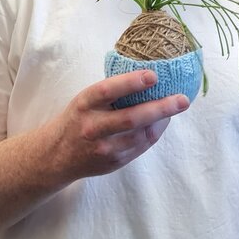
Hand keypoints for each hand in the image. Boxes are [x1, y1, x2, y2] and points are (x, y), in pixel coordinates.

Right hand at [43, 70, 189, 182]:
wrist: (56, 156)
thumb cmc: (79, 118)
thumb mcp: (87, 100)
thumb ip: (112, 92)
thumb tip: (152, 76)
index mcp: (85, 104)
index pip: (108, 90)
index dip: (131, 82)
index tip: (154, 75)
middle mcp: (93, 127)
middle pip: (131, 118)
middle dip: (161, 108)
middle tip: (182, 99)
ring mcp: (104, 148)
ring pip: (141, 135)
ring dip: (163, 120)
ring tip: (177, 105)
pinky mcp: (113, 162)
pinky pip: (141, 146)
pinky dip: (155, 132)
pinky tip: (163, 121)